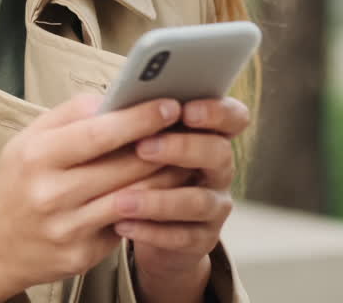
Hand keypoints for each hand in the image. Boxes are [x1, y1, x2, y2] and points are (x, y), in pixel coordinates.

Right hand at [0, 94, 182, 302]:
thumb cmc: (16, 182)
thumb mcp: (28, 140)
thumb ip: (71, 115)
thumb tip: (116, 96)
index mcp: (37, 157)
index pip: (98, 134)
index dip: (139, 118)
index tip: (170, 104)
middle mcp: (51, 194)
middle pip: (124, 167)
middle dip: (164, 145)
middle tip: (192, 127)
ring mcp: (68, 228)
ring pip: (134, 197)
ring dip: (167, 176)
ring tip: (187, 155)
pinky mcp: (82, 255)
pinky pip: (127, 224)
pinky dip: (151, 205)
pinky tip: (166, 191)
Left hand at [113, 96, 249, 302]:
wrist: (146, 226)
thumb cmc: (140, 169)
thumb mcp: (138, 140)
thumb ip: (133, 119)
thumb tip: (109, 104)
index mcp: (208, 135)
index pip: (233, 117)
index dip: (217, 112)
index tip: (186, 109)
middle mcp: (219, 169)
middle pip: (219, 153)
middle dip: (182, 148)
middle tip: (143, 147)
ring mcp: (215, 206)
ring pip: (198, 201)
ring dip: (158, 200)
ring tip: (120, 200)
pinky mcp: (202, 239)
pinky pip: (182, 237)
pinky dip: (150, 232)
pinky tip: (122, 224)